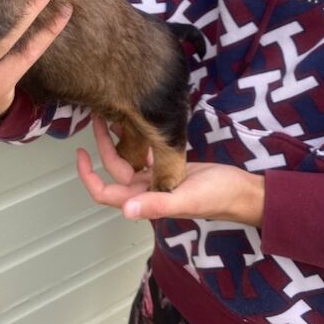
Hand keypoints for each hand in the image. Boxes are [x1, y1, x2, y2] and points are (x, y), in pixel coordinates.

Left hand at [77, 117, 264, 226]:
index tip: (80, 152)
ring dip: (118, 139)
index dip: (88, 176)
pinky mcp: (169, 166)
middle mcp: (146, 191)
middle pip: (114, 169)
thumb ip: (156, 204)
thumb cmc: (216, 197)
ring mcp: (157, 178)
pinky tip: (135, 120)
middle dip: (102, 145)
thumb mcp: (185, 199)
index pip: (105, 193)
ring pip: (129, 158)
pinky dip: (138, 137)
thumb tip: (127, 210)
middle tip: (97, 117)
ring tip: (112, 114)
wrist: (242, 190)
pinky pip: (146, 152)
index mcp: (144, 201)